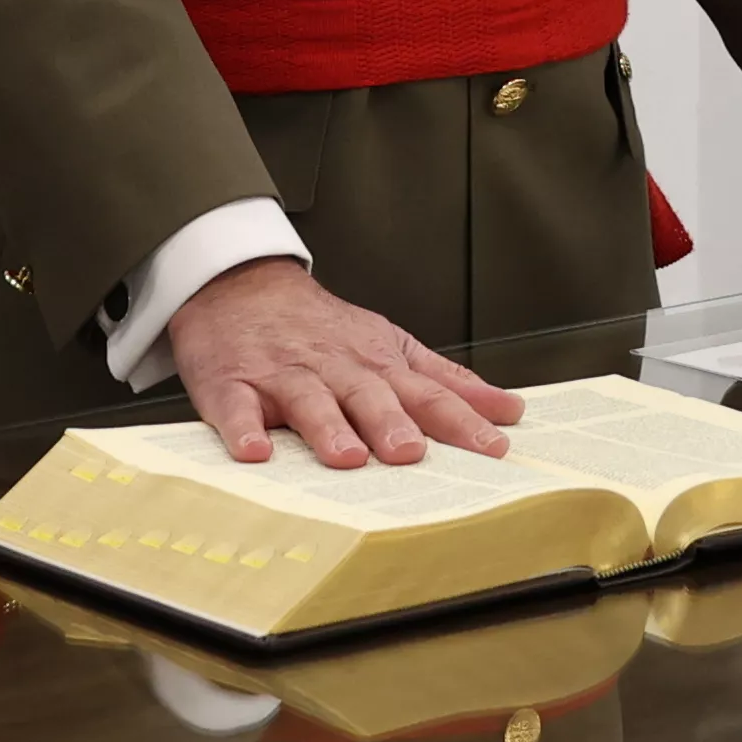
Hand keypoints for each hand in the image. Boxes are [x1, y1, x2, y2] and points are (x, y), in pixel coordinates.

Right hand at [163, 257, 525, 467]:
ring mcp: (283, 375)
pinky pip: (237, 408)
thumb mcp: (392, 345)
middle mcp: (335, 368)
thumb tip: (508, 410)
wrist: (244, 285)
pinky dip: (243, 429)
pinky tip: (254, 452)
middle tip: (411, 453)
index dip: (462, 421)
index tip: (494, 447)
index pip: (428, 394)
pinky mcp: (232, 384)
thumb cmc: (324, 329)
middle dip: (391, 423)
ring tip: (346, 456)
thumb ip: (448, 382)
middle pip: (368, 395)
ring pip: (309, 400)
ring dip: (327, 427)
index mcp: (377, 364)